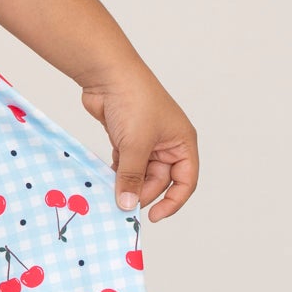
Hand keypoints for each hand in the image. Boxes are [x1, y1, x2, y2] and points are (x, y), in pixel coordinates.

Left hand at [78, 64, 197, 221]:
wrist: (107, 74)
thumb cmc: (133, 101)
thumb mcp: (135, 145)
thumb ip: (131, 177)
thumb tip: (127, 205)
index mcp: (182, 142)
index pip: (185, 181)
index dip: (173, 201)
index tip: (153, 216)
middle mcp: (167, 142)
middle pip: (160, 180)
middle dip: (143, 192)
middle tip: (122, 203)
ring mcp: (146, 140)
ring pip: (140, 173)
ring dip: (127, 183)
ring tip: (112, 193)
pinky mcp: (126, 138)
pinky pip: (124, 164)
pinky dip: (116, 172)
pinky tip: (106, 179)